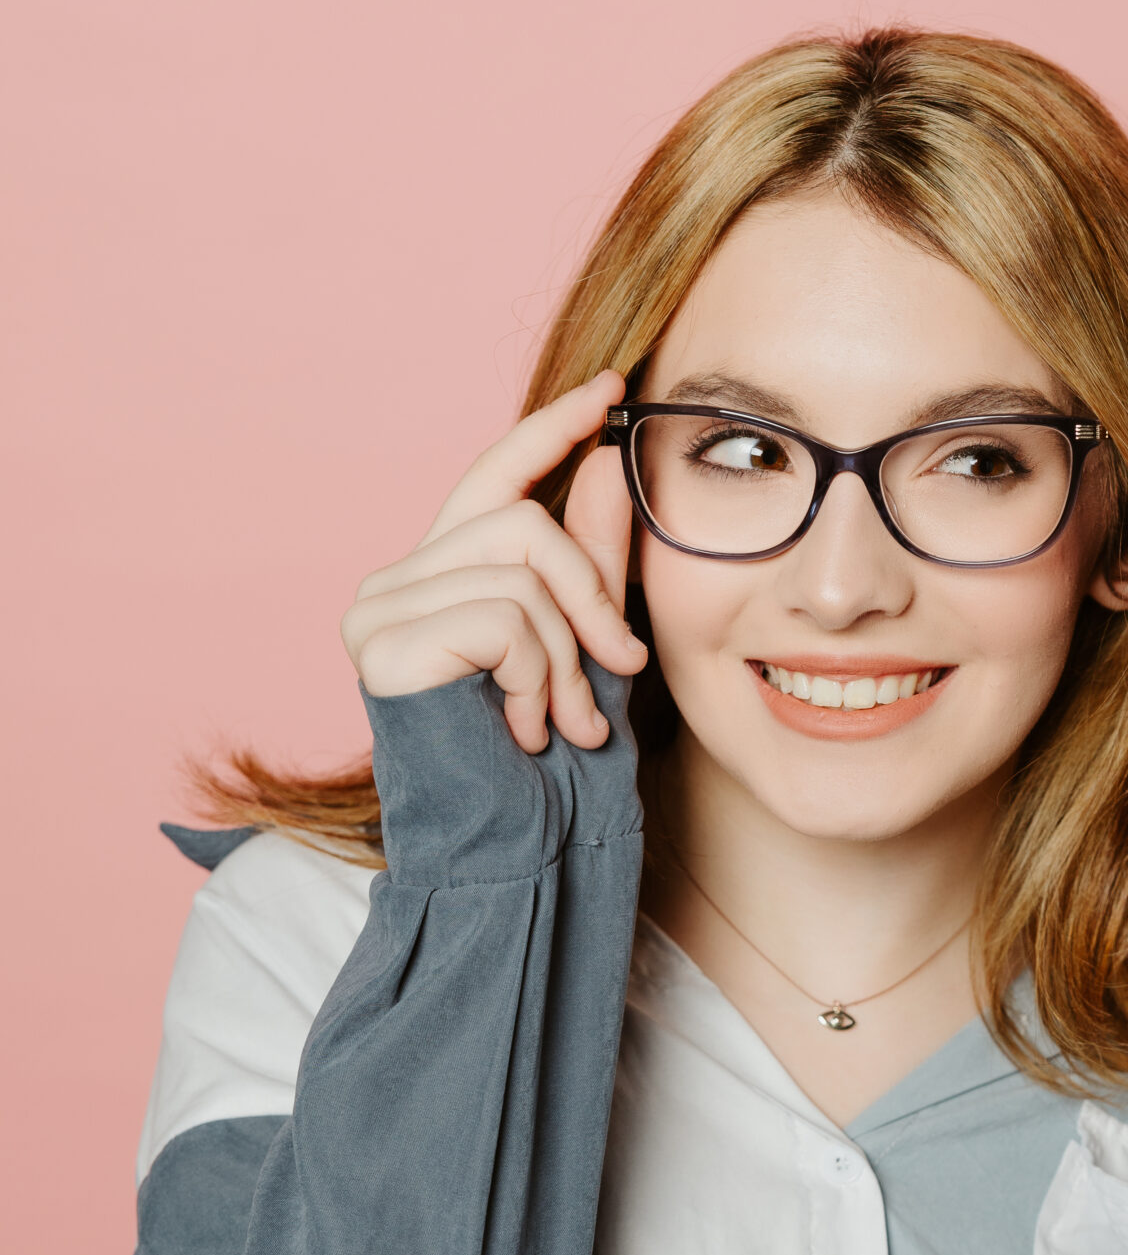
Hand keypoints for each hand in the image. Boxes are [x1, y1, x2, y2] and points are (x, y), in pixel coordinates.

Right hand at [342, 372, 645, 752]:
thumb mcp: (589, 656)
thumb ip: (593, 567)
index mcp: (440, 580)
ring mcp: (379, 613)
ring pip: (521, 567)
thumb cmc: (547, 782)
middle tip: (621, 672)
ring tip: (568, 724)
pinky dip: (539, 677)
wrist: (510, 864)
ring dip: (569, 655)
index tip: (612, 390)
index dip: (551, 430)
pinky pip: (503, 616)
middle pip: (521, 518)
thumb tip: (605, 463)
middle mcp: (395, 585)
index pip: (494, 477)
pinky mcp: (384, 649)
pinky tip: (529, 733)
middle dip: (591, 597)